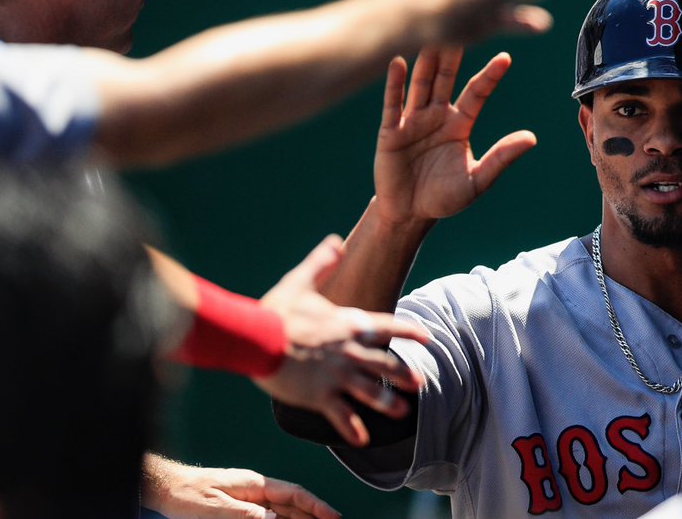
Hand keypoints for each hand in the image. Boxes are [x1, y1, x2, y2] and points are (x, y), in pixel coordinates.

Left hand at [142, 454, 337, 518]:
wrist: (166, 487)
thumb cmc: (186, 493)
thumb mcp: (215, 507)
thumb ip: (245, 514)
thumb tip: (274, 518)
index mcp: (254, 483)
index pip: (293, 492)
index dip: (316, 504)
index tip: (333, 515)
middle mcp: (256, 489)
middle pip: (293, 503)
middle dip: (314, 514)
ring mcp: (250, 498)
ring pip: (283, 510)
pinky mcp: (241, 507)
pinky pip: (269, 515)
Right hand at [253, 235, 428, 445]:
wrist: (255, 338)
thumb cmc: (276, 311)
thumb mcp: (300, 282)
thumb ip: (321, 263)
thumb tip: (334, 241)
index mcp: (348, 324)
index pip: (389, 326)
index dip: (410, 332)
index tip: (426, 338)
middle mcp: (349, 350)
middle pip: (385, 364)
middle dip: (404, 374)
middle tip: (419, 383)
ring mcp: (337, 375)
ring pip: (371, 392)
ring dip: (387, 403)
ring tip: (401, 412)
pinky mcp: (321, 396)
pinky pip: (342, 416)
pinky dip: (353, 429)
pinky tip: (363, 440)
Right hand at [373, 47, 536, 224]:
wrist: (409, 214)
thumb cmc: (444, 198)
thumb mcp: (477, 180)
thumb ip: (501, 158)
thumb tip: (531, 138)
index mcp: (459, 124)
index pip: (476, 93)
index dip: (489, 76)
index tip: (505, 57)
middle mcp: (436, 115)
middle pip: (446, 79)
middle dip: (454, 55)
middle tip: (464, 26)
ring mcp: (412, 121)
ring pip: (421, 85)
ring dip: (426, 61)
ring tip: (432, 35)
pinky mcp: (391, 131)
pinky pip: (394, 104)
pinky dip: (396, 84)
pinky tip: (398, 62)